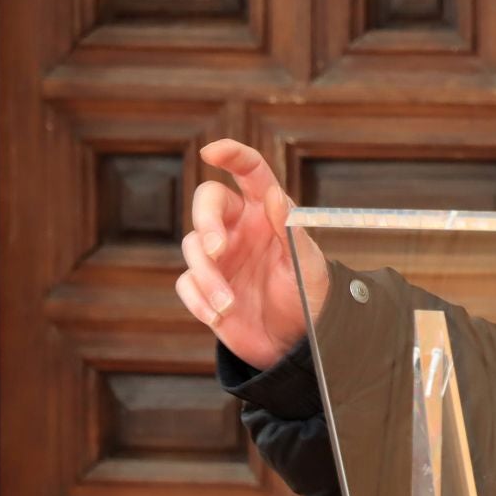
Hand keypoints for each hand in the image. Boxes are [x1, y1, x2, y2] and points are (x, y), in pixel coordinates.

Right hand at [175, 139, 328, 368]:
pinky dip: (199, 299)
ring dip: (208, 276)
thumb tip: (275, 196)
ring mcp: (218, 256)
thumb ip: (292, 231)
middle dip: (206, 221)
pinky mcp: (204, 285)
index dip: (231, 155)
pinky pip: (186, 284)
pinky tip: (220, 315)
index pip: (249, 172)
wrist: (294, 343)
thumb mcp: (308, 266)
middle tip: (216, 249)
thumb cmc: (308, 297)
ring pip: (192, 247)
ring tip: (229, 303)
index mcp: (267, 212)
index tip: (212, 152)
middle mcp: (239, 227)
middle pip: (207, 202)